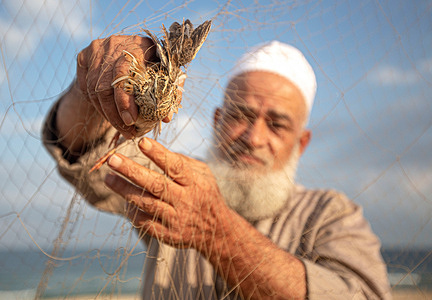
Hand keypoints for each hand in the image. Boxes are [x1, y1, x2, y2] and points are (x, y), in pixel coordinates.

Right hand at [77, 35, 162, 138]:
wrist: (131, 48)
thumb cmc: (153, 64)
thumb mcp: (166, 74)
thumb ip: (169, 93)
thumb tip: (167, 118)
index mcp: (137, 46)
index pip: (124, 73)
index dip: (125, 99)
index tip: (131, 120)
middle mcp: (114, 44)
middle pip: (106, 85)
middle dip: (115, 114)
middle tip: (128, 131)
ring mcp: (96, 49)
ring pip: (94, 89)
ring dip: (107, 113)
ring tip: (121, 127)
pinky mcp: (83, 55)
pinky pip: (85, 87)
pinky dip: (96, 104)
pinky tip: (109, 114)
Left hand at [103, 138, 229, 251]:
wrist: (217, 231)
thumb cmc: (205, 194)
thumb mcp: (204, 175)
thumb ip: (183, 162)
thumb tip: (157, 150)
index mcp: (195, 183)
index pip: (175, 166)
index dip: (158, 154)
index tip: (141, 142)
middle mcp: (185, 200)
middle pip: (156, 185)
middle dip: (132, 171)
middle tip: (112, 159)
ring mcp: (176, 219)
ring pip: (146, 204)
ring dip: (125, 190)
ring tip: (108, 178)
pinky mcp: (168, 235)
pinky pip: (145, 223)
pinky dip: (132, 212)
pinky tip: (124, 201)